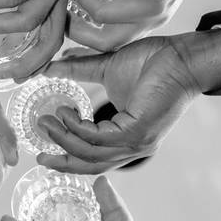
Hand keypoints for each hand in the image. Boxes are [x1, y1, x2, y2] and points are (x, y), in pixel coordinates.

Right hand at [39, 29, 220, 173]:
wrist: (181, 55)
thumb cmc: (153, 62)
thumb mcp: (106, 70)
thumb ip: (78, 72)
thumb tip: (51, 67)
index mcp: (128, 140)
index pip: (95, 160)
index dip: (68, 159)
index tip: (45, 153)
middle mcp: (134, 148)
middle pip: (90, 165)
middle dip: (61, 158)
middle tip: (39, 148)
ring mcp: (137, 143)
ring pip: (91, 153)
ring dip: (64, 139)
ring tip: (46, 121)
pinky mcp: (138, 132)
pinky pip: (99, 138)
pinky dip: (78, 128)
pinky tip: (66, 113)